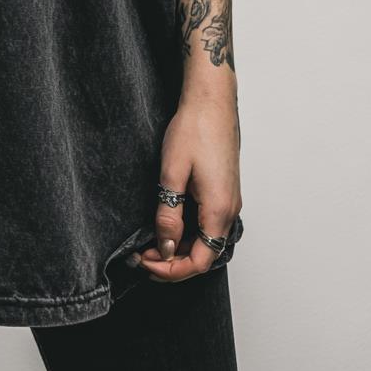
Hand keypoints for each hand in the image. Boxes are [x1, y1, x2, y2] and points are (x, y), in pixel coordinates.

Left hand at [136, 92, 240, 282]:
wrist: (212, 101)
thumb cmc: (194, 129)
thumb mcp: (172, 173)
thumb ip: (169, 214)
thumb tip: (166, 247)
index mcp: (219, 210)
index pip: (199, 261)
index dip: (171, 270)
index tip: (145, 262)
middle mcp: (230, 210)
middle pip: (204, 254)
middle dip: (172, 262)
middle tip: (141, 255)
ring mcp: (229, 200)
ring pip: (206, 240)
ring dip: (180, 247)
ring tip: (150, 242)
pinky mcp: (224, 191)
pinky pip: (208, 224)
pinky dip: (188, 232)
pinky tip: (168, 224)